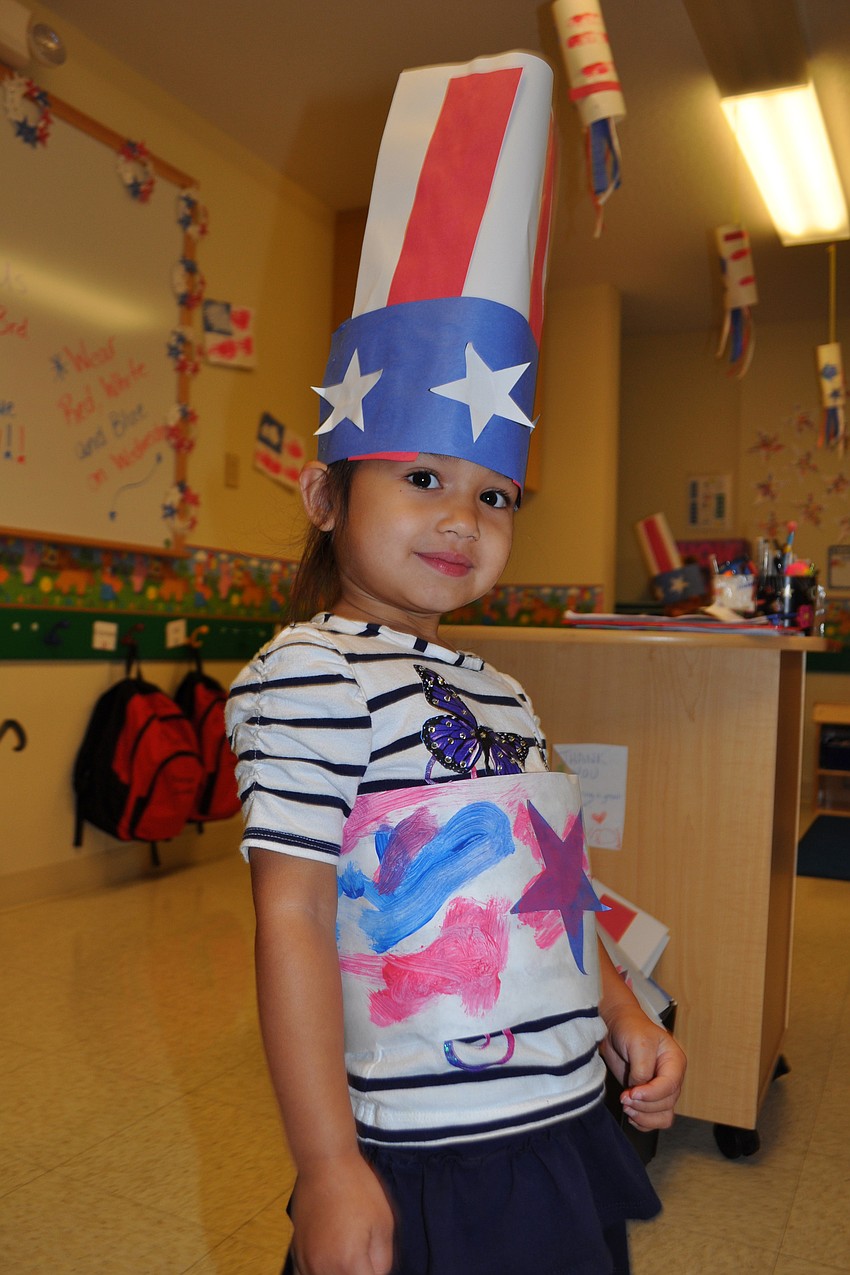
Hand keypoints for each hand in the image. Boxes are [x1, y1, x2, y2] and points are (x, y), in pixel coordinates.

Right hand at [289, 1151, 394, 1274]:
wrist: (324, 1163)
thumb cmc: (357, 1188)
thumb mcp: (383, 1223)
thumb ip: (382, 1260)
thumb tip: (375, 1273)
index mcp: (349, 1264)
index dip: (375, 1272)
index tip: (374, 1261)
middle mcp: (324, 1269)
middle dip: (358, 1272)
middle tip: (364, 1256)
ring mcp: (306, 1261)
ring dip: (339, 1273)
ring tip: (346, 1252)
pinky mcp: (296, 1251)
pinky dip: (319, 1272)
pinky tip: (330, 1259)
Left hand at [601, 1003, 686, 1131]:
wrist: (616, 1028)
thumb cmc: (631, 1029)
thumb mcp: (638, 1043)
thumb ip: (642, 1069)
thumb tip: (639, 1089)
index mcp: (674, 1062)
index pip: (670, 1086)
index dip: (651, 1094)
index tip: (632, 1092)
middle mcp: (671, 1078)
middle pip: (666, 1104)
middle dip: (643, 1105)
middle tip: (624, 1097)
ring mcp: (660, 1090)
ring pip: (662, 1116)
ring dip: (643, 1116)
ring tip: (627, 1106)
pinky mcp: (648, 1098)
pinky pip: (654, 1120)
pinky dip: (642, 1122)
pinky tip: (631, 1114)